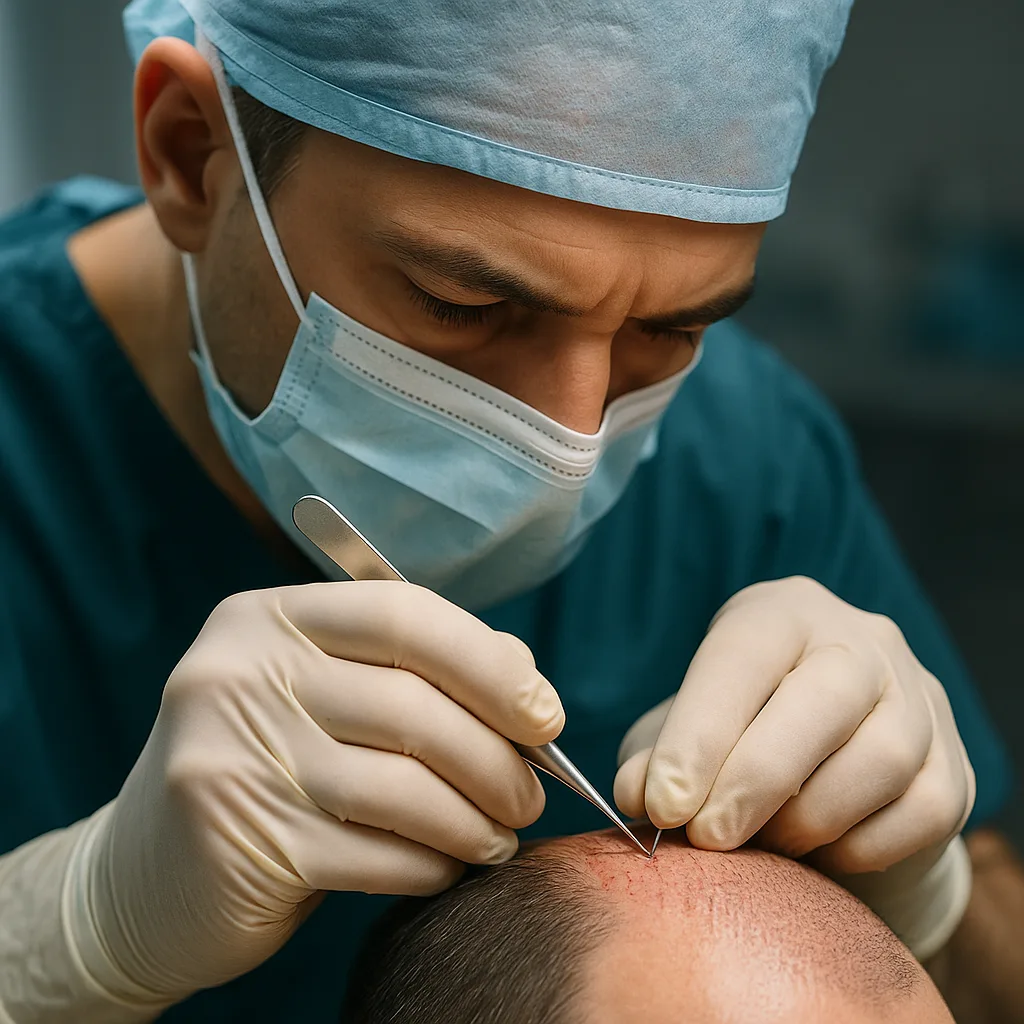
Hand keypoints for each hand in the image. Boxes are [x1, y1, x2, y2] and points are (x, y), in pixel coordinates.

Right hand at [64, 582, 560, 1002]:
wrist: (139, 876)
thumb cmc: (266, 767)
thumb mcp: (321, 695)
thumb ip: (413, 672)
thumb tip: (526, 679)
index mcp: (266, 618)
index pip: (403, 614)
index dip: (489, 663)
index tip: (544, 714)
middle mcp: (237, 674)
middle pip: (412, 705)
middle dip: (496, 757)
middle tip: (532, 794)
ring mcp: (228, 758)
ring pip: (402, 788)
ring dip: (475, 820)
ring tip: (500, 837)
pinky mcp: (238, 843)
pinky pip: (376, 855)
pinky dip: (431, 865)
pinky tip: (447, 866)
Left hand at [614, 577, 974, 952]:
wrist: (829, 757)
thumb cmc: (738, 732)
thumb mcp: (687, 728)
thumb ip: (656, 756)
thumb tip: (637, 795)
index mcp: (782, 613)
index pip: (742, 655)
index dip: (700, 732)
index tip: (662, 804)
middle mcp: (860, 640)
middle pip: (821, 700)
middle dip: (756, 778)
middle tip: (707, 836)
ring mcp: (918, 697)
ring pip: (880, 758)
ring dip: (810, 818)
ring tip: (762, 844)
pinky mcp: (954, 761)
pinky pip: (922, 811)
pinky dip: (862, 846)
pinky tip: (818, 852)